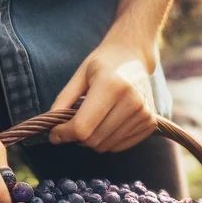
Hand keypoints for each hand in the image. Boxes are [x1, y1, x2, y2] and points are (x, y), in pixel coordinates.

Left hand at [48, 31, 157, 150]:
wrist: (133, 56)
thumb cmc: (102, 64)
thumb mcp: (79, 76)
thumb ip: (63, 102)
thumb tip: (52, 131)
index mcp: (111, 86)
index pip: (82, 127)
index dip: (63, 134)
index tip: (54, 133)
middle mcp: (132, 101)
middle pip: (93, 140)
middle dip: (77, 138)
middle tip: (72, 125)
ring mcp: (144, 114)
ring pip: (106, 146)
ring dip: (92, 140)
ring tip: (91, 122)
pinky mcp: (150, 123)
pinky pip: (120, 146)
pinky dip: (107, 141)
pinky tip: (106, 124)